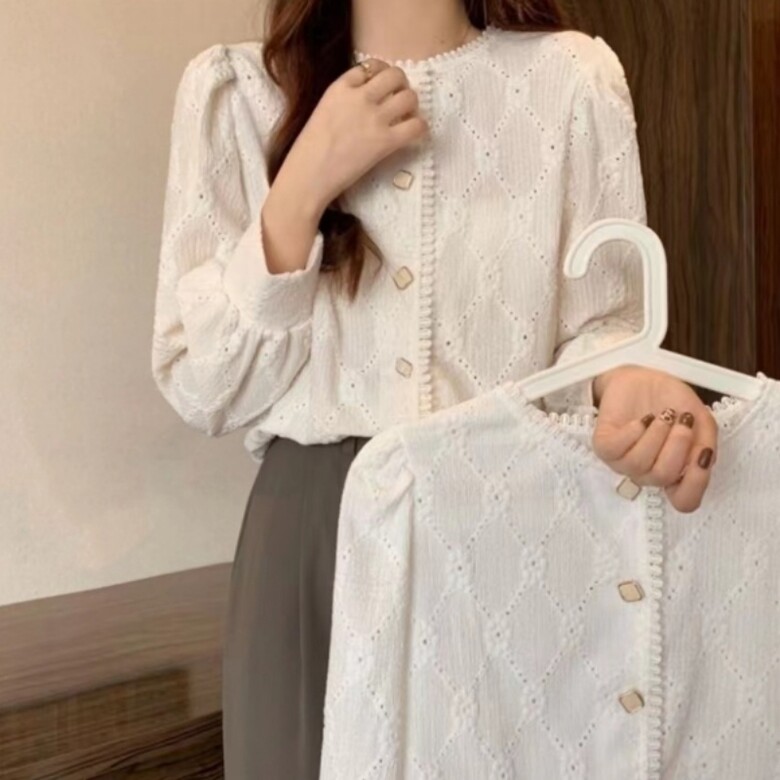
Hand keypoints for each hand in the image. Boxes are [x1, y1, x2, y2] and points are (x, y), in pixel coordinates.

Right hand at [282, 57, 429, 215]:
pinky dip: (419, 128)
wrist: (308, 174)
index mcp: (340, 86)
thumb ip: (343, 100)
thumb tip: (366, 101)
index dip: (381, 75)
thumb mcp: (322, 110)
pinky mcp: (385, 142)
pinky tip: (413, 134)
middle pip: (395, 75)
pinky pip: (416, 126)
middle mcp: (360, 97)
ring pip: (409, 98)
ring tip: (406, 118)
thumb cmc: (309, 150)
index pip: (371, 66)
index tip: (382, 88)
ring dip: (412, 106)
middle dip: (401, 86)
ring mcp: (374, 118)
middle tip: (399, 101)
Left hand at [591, 365, 717, 512]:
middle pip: (663, 477)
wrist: (644, 378)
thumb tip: (702, 461)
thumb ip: (706, 444)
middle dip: (677, 444)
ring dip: (656, 435)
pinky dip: (633, 432)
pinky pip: (615, 450)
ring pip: (639, 464)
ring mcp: (624, 462)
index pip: (685, 501)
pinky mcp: (604, 446)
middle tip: (682, 420)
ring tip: (663, 415)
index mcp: (674, 472)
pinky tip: (643, 419)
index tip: (702, 453)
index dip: (696, 483)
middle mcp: (648, 472)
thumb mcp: (701, 420)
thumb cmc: (672, 401)